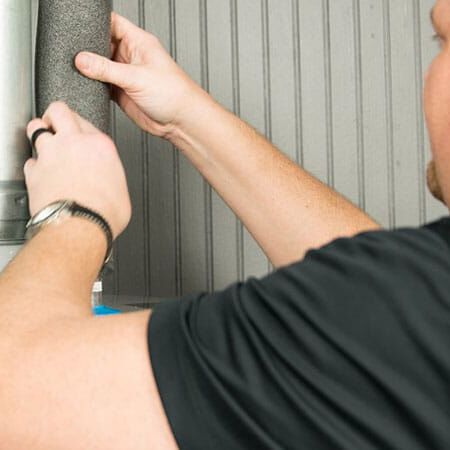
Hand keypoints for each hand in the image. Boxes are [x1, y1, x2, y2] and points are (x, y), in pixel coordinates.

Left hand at [25, 102, 131, 239]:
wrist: (80, 227)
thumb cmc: (103, 213)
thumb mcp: (121, 191)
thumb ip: (112, 176)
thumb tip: (109, 181)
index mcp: (99, 145)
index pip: (86, 121)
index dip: (81, 127)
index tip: (80, 134)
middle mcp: (73, 144)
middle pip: (59, 110)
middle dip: (55, 115)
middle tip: (56, 122)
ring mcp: (51, 155)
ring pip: (35, 127)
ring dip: (39, 134)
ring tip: (43, 142)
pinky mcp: (34, 172)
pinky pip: (29, 160)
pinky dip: (34, 165)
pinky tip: (41, 173)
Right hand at [75, 12, 208, 138]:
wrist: (180, 121)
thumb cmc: (173, 93)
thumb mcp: (136, 77)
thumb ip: (107, 69)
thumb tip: (82, 60)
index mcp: (138, 42)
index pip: (112, 23)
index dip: (95, 22)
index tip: (78, 27)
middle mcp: (130, 56)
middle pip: (101, 44)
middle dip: (88, 48)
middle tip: (74, 53)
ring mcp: (125, 75)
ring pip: (100, 66)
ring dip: (90, 70)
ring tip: (79, 71)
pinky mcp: (122, 92)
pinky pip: (102, 85)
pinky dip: (94, 86)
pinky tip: (87, 86)